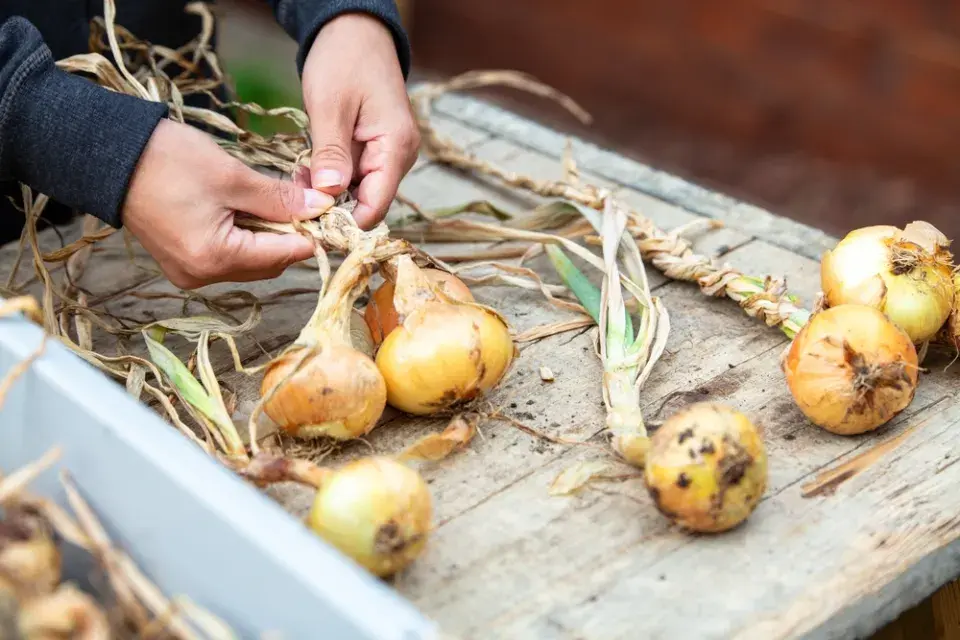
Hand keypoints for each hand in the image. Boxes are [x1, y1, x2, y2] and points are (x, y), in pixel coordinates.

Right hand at [122, 119, 334, 289]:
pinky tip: (245, 209)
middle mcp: (202, 276)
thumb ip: (280, 198)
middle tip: (301, 199)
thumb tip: (320, 208)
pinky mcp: (182, 262)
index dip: (312, 234)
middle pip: (269, 263)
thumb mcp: (233, 176)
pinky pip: (229, 256)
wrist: (107, 156)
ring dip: (268, 235)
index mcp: (215, 258)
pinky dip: (245, 236)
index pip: (284, 256)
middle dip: (290, 234)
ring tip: (271, 200)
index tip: (329, 212)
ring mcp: (190, 273)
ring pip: (251, 261)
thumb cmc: (168, 161)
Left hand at [302, 12, 419, 229]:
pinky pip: (352, 176)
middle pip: (367, 202)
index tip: (311, 225)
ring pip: (356, 191)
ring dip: (326, 191)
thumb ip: (331, 152)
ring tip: (297, 179)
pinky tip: (306, 171)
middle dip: (331, 205)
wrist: (354, 31)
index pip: (376, 205)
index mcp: (396, 148)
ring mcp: (387, 154)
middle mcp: (398, 157)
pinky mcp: (373, 150)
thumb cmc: (344, 60)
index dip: (346, 222)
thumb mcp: (330, 105)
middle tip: (294, 199)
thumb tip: (328, 194)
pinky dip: (328, 177)